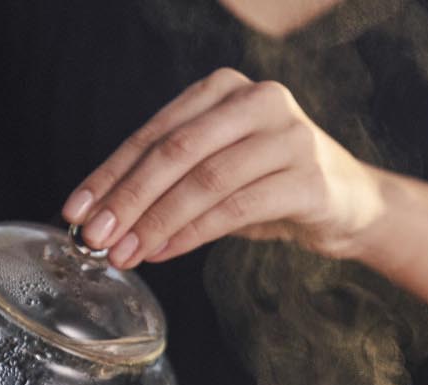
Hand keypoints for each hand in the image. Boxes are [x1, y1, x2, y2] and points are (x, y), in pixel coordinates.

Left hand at [62, 68, 385, 268]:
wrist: (352, 204)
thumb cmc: (272, 187)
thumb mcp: (217, 173)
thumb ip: (169, 183)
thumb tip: (102, 221)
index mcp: (224, 89)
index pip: (153, 132)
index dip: (109, 173)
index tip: (75, 211)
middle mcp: (257, 100)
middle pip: (175, 151)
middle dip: (128, 199)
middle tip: (96, 237)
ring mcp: (288, 135)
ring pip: (205, 180)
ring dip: (157, 222)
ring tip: (127, 253)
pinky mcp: (309, 177)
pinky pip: (238, 206)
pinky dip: (195, 232)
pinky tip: (166, 251)